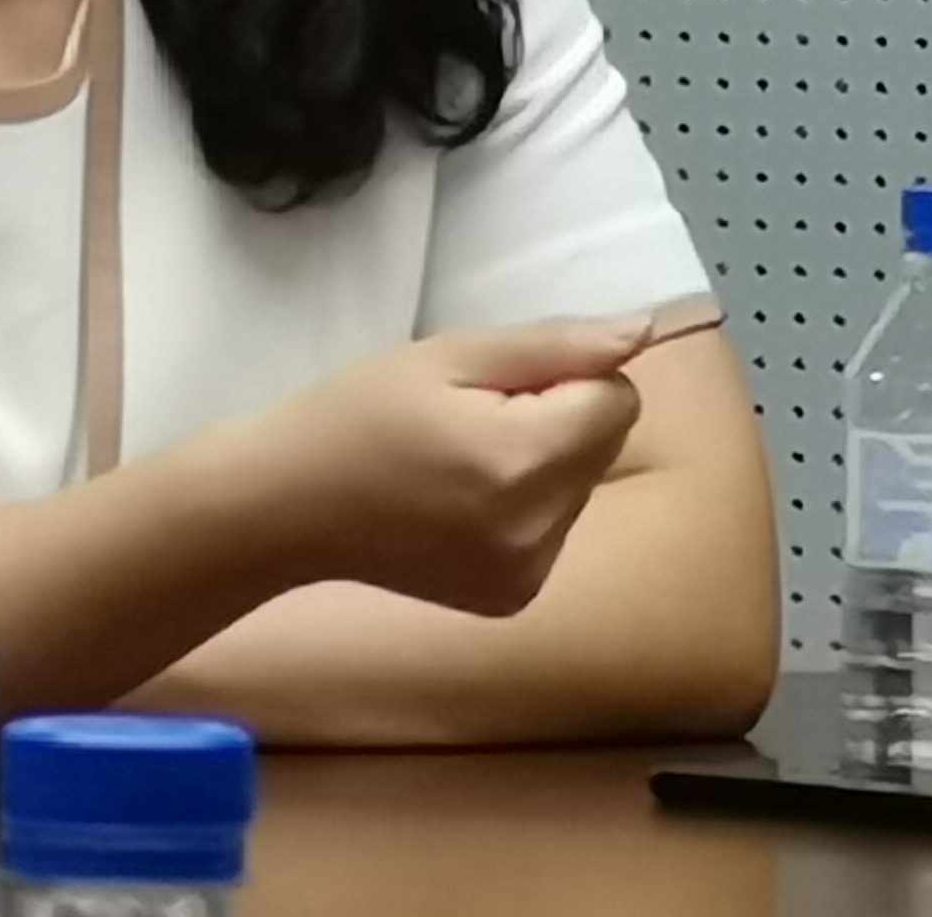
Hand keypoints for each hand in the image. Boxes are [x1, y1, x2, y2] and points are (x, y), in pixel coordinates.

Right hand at [238, 320, 652, 619]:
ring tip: (462, 460)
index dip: (569, 376)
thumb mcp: (450, 355)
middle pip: (605, 446)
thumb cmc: (360, 413)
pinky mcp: (515, 599)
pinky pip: (555, 532)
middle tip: (474, 416)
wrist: (291, 506)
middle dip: (561, 419)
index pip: (619, 400)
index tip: (502, 381)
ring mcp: (529, 574)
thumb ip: (553, 345)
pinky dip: (525, 509)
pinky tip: (462, 504)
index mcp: (524, 460)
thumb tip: (640, 333)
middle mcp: (540, 529)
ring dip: (544, 464)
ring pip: (581, 488)